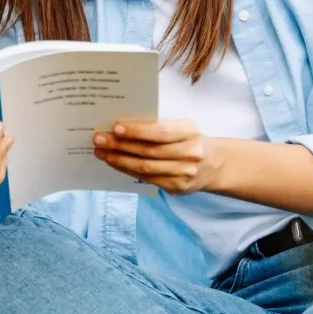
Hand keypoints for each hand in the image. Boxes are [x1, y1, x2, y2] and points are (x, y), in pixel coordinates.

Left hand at [93, 118, 229, 194]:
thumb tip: (121, 125)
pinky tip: (114, 163)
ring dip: (119, 160)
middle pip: (149, 151)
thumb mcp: (181, 127)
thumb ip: (158, 125)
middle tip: (99, 139)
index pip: (162, 132)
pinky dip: (127, 170)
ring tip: (101, 152)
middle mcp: (190, 154)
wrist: (213, 165)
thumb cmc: (188, 139)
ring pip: (145, 168)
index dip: (138, 130)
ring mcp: (184, 174)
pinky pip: (146, 179)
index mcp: (190, 132)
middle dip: (120, 145)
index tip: (115, 127)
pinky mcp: (176, 188)